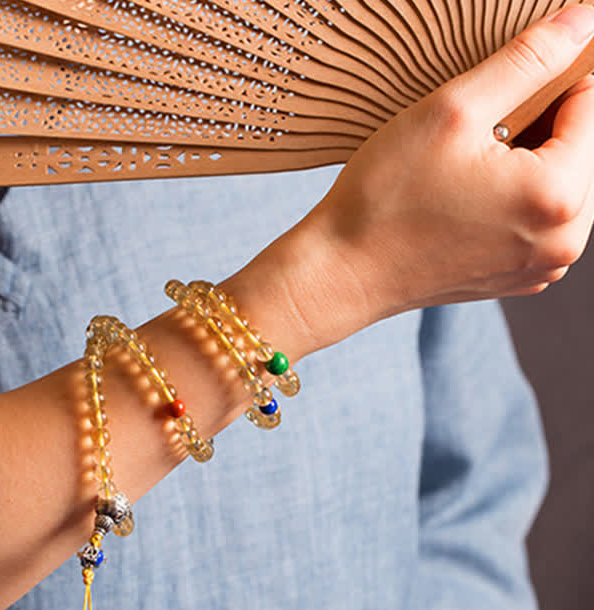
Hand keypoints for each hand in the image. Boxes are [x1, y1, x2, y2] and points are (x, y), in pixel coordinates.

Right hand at [286, 5, 593, 350]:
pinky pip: (535, 223)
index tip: (500, 94)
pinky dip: (512, 203)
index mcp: (558, 195)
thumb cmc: (385, 200)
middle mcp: (563, 241)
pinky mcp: (518, 280)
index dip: (548, 82)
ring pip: (558, 187)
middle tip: (472, 139)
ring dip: (525, 166)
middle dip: (537, 130)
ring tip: (464, 173)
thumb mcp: (451, 111)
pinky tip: (465, 203)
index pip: (589, 104)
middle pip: (578, 150)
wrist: (343, 273)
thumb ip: (527, 61)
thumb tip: (582, 22)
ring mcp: (541, 267)